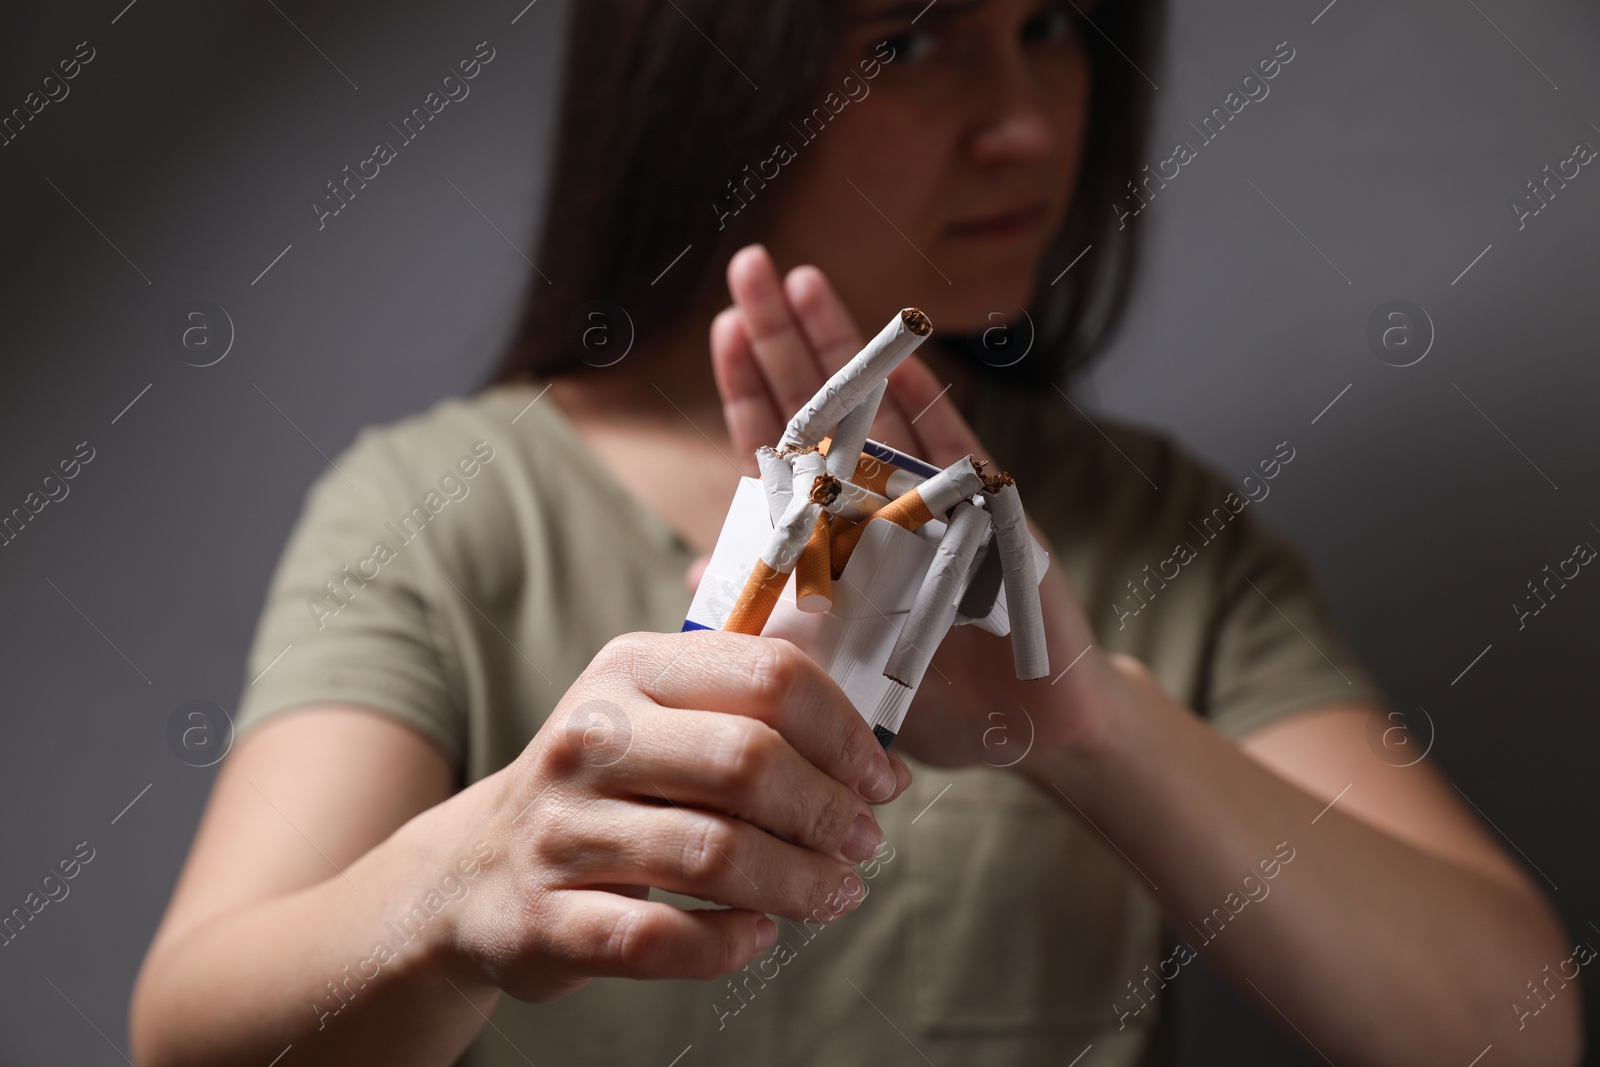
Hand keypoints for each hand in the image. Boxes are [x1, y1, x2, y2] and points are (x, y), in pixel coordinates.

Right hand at [445, 629, 912, 1004]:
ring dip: (798, 882)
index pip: (767, 674)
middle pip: (748, 761)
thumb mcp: (657, 717)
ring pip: (715, 853)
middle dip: (827, 810)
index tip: (880, 777)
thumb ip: (751, 717)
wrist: (474, 870)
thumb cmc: (604, 790)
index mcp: (630, 669)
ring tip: (833, 893)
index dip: (844, 732)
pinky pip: (663, 937)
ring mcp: (561, 828)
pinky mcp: (545, 917)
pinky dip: (729, 942)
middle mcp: (590, 737)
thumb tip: (873, 761)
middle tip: (862, 842)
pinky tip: (756, 933)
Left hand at [702, 243, 1114, 770]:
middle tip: (748, 265)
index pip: (779, 448)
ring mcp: (934, 498)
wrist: (1031, 725)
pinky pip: (952, 447)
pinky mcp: (989, 511)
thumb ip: (775, 607)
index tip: (724, 325)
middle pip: (818, 407)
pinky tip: (898, 348)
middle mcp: (879, 503)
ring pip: (878, 408)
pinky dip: (925, 400)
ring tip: (803, 281)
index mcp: (836, 534)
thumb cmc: (934, 700)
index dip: (750, 387)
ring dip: (842, 346)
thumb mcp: (834, 659)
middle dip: (780, 338)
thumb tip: (697, 571)